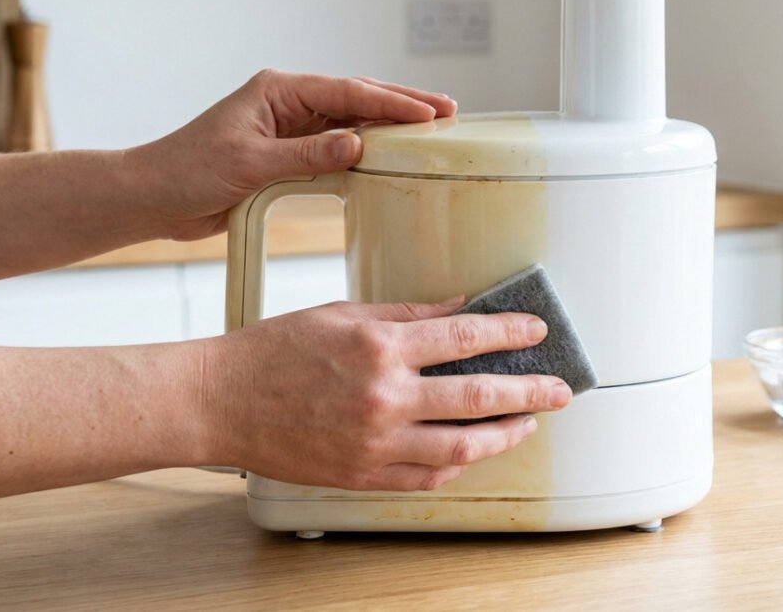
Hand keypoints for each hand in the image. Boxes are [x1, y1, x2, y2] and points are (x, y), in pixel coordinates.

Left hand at [128, 70, 457, 240]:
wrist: (153, 197)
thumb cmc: (187, 171)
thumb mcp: (252, 163)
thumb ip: (308, 155)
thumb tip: (358, 145)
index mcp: (278, 90)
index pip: (347, 92)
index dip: (392, 102)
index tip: (430, 113)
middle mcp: (287, 103)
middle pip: (357, 100)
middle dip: (402, 106)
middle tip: (447, 113)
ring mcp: (289, 127)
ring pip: (351, 123)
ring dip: (389, 128)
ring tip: (431, 131)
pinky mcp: (288, 154)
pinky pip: (337, 149)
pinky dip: (366, 152)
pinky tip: (391, 157)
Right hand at [202, 299, 571, 490]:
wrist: (221, 401)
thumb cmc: (275, 351)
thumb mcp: (343, 315)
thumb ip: (407, 314)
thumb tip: (459, 308)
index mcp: (380, 347)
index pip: (466, 337)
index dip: (511, 333)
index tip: (537, 331)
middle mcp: (384, 397)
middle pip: (479, 397)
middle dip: (532, 391)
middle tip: (561, 389)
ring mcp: (376, 441)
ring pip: (463, 446)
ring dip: (506, 434)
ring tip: (527, 424)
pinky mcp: (363, 473)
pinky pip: (427, 475)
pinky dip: (457, 463)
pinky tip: (472, 451)